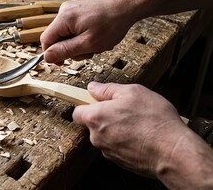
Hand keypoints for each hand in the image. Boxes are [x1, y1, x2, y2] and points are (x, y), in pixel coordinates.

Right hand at [40, 0, 136, 63]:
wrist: (128, 4)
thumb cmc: (112, 23)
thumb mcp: (88, 43)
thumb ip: (65, 51)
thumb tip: (46, 57)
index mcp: (64, 18)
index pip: (45, 40)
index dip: (53, 54)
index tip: (64, 62)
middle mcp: (64, 11)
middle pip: (56, 37)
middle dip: (71, 48)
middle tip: (88, 51)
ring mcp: (71, 9)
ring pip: (66, 34)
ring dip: (79, 43)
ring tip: (96, 43)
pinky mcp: (79, 9)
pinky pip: (74, 27)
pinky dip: (83, 35)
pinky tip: (96, 35)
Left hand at [72, 82, 186, 176]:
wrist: (173, 153)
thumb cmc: (155, 121)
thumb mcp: (133, 92)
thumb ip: (108, 89)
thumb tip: (93, 88)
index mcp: (96, 117)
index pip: (77, 112)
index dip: (86, 105)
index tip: (96, 101)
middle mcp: (97, 137)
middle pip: (93, 124)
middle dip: (105, 116)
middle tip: (126, 110)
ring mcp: (108, 151)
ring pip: (106, 136)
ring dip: (117, 129)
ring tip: (138, 124)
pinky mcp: (119, 162)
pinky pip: (117, 147)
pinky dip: (125, 141)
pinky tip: (141, 136)